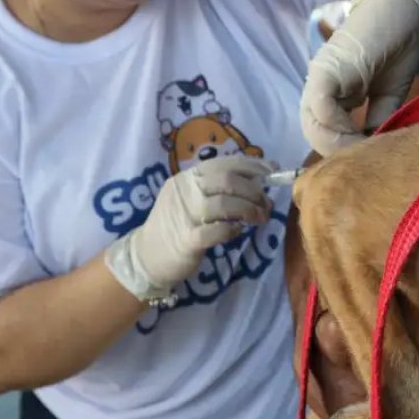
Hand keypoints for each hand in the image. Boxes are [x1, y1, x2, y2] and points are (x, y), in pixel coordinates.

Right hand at [105, 155, 273, 299]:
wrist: (146, 256)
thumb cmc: (177, 225)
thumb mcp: (193, 198)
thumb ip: (219, 188)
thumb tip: (259, 182)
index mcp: (187, 177)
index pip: (224, 163)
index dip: (252, 166)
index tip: (272, 172)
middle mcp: (185, 191)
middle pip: (227, 180)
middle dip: (254, 191)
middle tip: (266, 205)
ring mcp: (184, 215)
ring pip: (225, 204)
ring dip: (250, 210)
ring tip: (259, 219)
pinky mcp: (186, 240)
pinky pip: (216, 231)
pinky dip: (232, 230)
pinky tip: (236, 231)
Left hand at [301, 0, 418, 155]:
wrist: (401, 9)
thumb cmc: (396, 47)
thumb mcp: (390, 96)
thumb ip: (378, 122)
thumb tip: (374, 152)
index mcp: (332, 98)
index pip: (326, 137)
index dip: (347, 154)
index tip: (373, 162)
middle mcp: (318, 91)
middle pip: (315, 136)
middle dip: (341, 154)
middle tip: (369, 159)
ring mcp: (319, 80)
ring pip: (312, 127)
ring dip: (339, 144)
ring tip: (367, 147)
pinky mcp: (324, 71)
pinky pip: (321, 107)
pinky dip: (338, 125)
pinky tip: (361, 131)